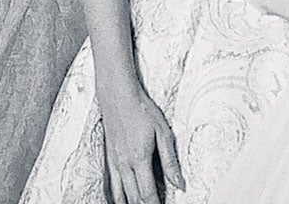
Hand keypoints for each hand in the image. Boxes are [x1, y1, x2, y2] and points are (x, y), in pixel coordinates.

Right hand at [98, 81, 184, 203]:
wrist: (118, 96)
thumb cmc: (141, 110)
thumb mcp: (162, 132)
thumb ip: (170, 161)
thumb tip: (179, 182)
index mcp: (140, 159)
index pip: (148, 193)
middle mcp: (125, 164)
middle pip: (135, 197)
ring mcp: (115, 162)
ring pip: (122, 195)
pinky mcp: (109, 158)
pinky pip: (112, 185)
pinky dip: (118, 198)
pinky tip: (122, 202)